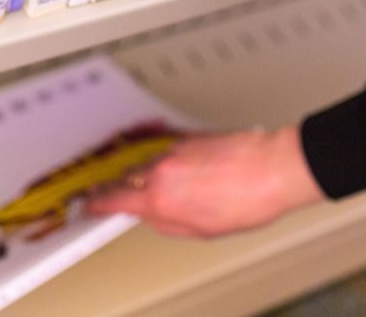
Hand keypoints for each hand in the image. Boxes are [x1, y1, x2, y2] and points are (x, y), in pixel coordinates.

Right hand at [85, 125, 324, 237]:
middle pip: (127, 177)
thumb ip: (167, 224)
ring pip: (148, 161)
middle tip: (122, 197)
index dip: (97, 204)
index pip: (113, 199)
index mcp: (160, 199)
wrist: (274, 168)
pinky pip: (167, 149)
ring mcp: (176, 149)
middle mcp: (163, 169)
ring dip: (149, 173)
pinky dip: (167, 159)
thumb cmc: (248, 200)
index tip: (91, 206)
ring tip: (167, 186)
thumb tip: (152, 218)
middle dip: (123, 188)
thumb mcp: (202, 231)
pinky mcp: (191, 135)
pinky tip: (182, 168)